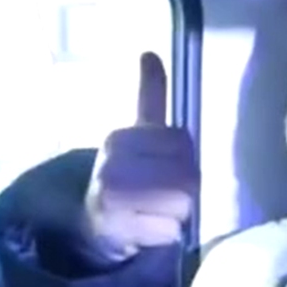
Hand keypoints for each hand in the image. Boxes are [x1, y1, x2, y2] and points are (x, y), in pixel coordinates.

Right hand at [82, 52, 199, 261]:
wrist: (98, 224)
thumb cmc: (132, 176)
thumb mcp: (141, 135)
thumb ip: (151, 96)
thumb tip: (149, 53)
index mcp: (122, 137)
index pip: (183, 144)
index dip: (184, 159)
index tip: (163, 166)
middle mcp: (113, 161)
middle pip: (188, 175)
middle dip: (185, 189)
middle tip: (162, 193)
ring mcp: (113, 194)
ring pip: (183, 202)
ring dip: (177, 212)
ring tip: (154, 210)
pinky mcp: (118, 226)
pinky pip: (171, 230)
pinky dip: (166, 233)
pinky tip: (146, 228)